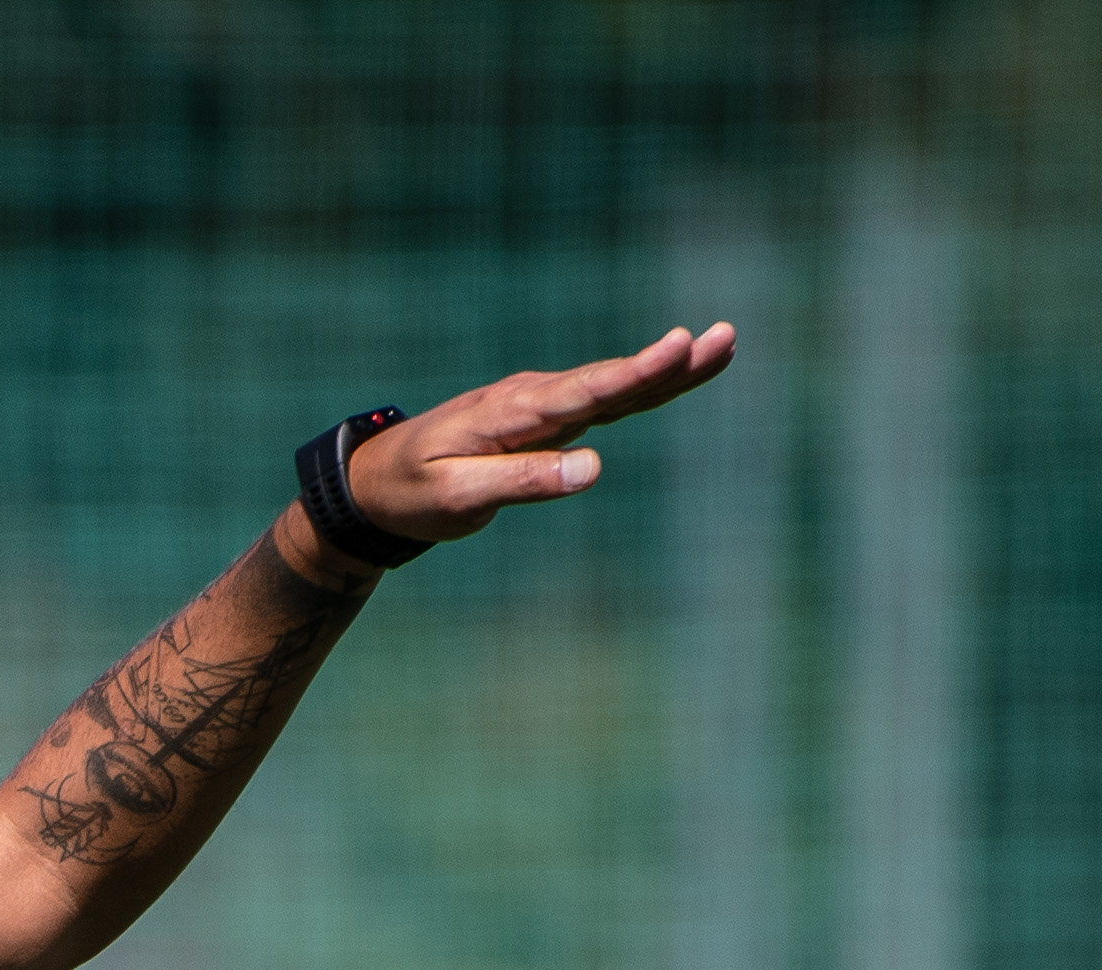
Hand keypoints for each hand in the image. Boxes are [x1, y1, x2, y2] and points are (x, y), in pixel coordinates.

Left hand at [347, 322, 735, 543]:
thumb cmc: (412, 493)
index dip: (635, 372)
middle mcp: (532, 399)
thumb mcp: (456, 499)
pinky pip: (601, 399)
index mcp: (511, 415)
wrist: (375, 480)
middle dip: (669, 362)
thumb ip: (521, 482)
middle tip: (725, 338)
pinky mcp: (544, 416)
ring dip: (667, 368)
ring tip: (722, 346)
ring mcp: (540, 403)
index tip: (679, 347)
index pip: (584, 393)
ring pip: (613, 386)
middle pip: (611, 380)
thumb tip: (592, 471)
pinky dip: (642, 384)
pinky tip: (679, 370)